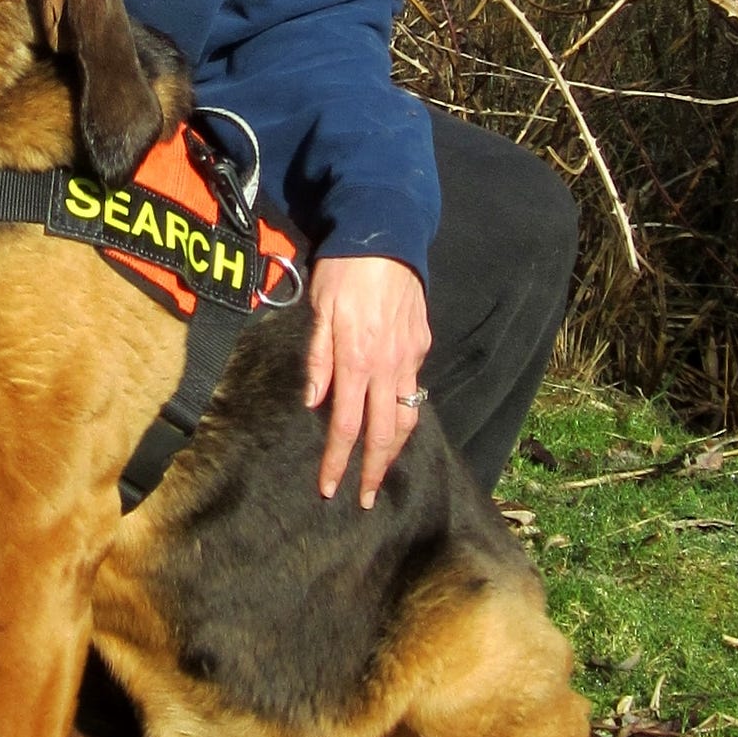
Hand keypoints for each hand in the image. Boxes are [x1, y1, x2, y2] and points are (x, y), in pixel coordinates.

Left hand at [304, 255, 430, 508]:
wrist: (385, 236)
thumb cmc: (343, 270)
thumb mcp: (318, 310)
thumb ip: (317, 358)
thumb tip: (314, 403)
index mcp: (357, 359)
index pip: (347, 425)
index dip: (338, 461)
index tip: (329, 488)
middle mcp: (388, 365)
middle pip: (384, 434)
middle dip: (374, 472)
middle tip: (366, 500)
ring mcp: (411, 356)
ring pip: (407, 417)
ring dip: (394, 450)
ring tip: (383, 471)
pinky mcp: (422, 344)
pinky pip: (414, 388)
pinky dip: (404, 412)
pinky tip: (393, 421)